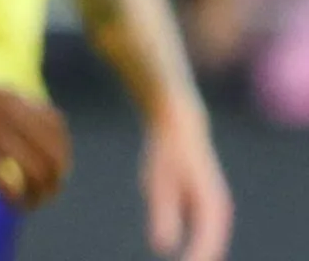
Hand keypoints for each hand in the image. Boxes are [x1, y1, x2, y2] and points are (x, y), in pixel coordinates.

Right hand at [0, 83, 71, 208]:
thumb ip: (12, 108)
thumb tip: (32, 127)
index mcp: (15, 100)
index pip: (57, 126)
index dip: (63, 149)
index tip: (55, 165)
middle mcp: (12, 118)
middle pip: (54, 155)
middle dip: (55, 179)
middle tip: (46, 192)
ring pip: (38, 174)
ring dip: (39, 195)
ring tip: (30, 204)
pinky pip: (11, 186)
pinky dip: (16, 200)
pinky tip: (10, 204)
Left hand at [139, 105, 230, 260]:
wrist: (179, 128)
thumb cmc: (166, 154)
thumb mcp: (158, 184)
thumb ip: (163, 215)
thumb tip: (162, 248)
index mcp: (210, 204)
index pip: (206, 242)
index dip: (196, 259)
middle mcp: (218, 209)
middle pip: (212, 246)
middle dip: (199, 260)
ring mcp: (214, 209)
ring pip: (209, 241)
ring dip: (199, 256)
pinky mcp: (205, 207)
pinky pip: (203, 234)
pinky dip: (196, 247)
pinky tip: (184, 256)